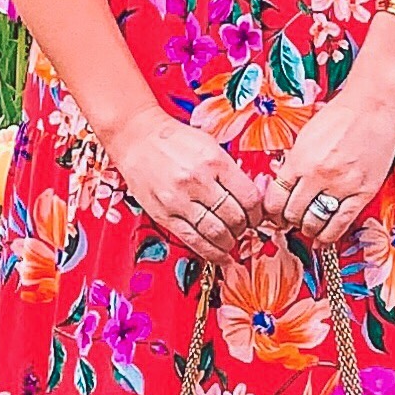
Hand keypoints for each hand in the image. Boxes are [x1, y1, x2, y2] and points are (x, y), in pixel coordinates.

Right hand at [108, 109, 263, 261]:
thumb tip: (252, 196)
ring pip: (215, 233)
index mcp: (214, 162)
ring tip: (231, 240)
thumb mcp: (210, 145)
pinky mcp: (164, 215)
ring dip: (229, 242)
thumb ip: (230, 171)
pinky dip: (211, 252)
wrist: (137, 138)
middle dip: (244, 228)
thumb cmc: (173, 140)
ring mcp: (179, 200)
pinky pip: (193, 239)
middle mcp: (197, 182)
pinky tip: (220, 256)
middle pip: (234, 218)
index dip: (257, 213)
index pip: (249, 198)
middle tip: (244, 228)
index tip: (256, 216)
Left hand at [262, 75, 394, 246]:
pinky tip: (323, 238)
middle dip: (289, 221)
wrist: (374, 106)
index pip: (274, 200)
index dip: (272, 213)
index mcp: (299, 159)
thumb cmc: (340, 116)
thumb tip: (283, 190)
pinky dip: (328, 235)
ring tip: (309, 225)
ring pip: (314, 223)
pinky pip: (340, 224)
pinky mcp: (362, 193)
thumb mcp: (305, 137)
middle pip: (292, 214)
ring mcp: (341, 186)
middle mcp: (317, 175)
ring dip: (308, 229)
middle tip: (292, 221)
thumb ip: (293, 164)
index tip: (275, 215)